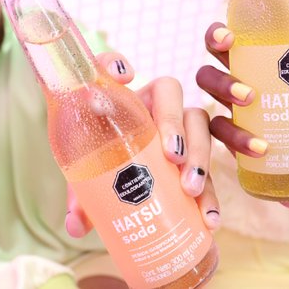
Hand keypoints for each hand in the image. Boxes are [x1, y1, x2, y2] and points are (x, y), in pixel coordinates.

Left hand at [64, 51, 221, 236]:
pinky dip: (212, 194)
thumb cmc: (101, 170)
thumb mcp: (88, 178)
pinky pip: (210, 170)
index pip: (111, 67)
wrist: (120, 188)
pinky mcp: (196, 161)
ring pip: (201, 127)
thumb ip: (81, 198)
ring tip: (191, 189)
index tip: (122, 78)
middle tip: (171, 158)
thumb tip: (76, 225)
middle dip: (176, 125)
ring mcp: (180, 131)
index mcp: (120, 100)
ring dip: (199, 156)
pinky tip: (209, 217)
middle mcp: (153, 108)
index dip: (114, 63)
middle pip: (173, 96)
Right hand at [195, 22, 288, 207]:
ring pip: (208, 100)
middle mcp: (238, 88)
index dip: (216, 36)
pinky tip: (261, 147)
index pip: (227, 44)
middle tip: (247, 91)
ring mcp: (234, 116)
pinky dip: (237, 139)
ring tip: (252, 105)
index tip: (229, 37)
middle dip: (218, 76)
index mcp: (258, 69)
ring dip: (225, 99)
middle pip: (207, 72)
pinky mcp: (232, 144)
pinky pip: (220, 136)